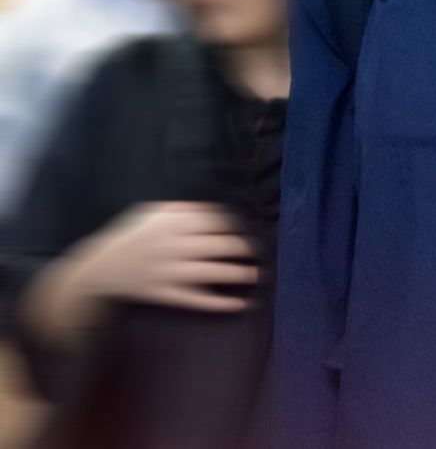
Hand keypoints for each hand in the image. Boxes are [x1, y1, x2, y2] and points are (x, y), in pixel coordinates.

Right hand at [76, 201, 258, 312]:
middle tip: (258, 251)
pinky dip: (219, 304)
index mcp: (174, 223)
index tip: (248, 228)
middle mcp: (176, 246)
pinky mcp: (166, 294)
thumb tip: (214, 208)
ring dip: (239, 274)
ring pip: (213, 273)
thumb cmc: (129, 236)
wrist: (99, 270)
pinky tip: (238, 304)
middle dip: (244, 248)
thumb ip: (183, 209)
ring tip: (256, 274)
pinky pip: (197, 300)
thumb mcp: (152, 212)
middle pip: (221, 245)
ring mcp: (171, 272)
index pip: (217, 221)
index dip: (236, 225)